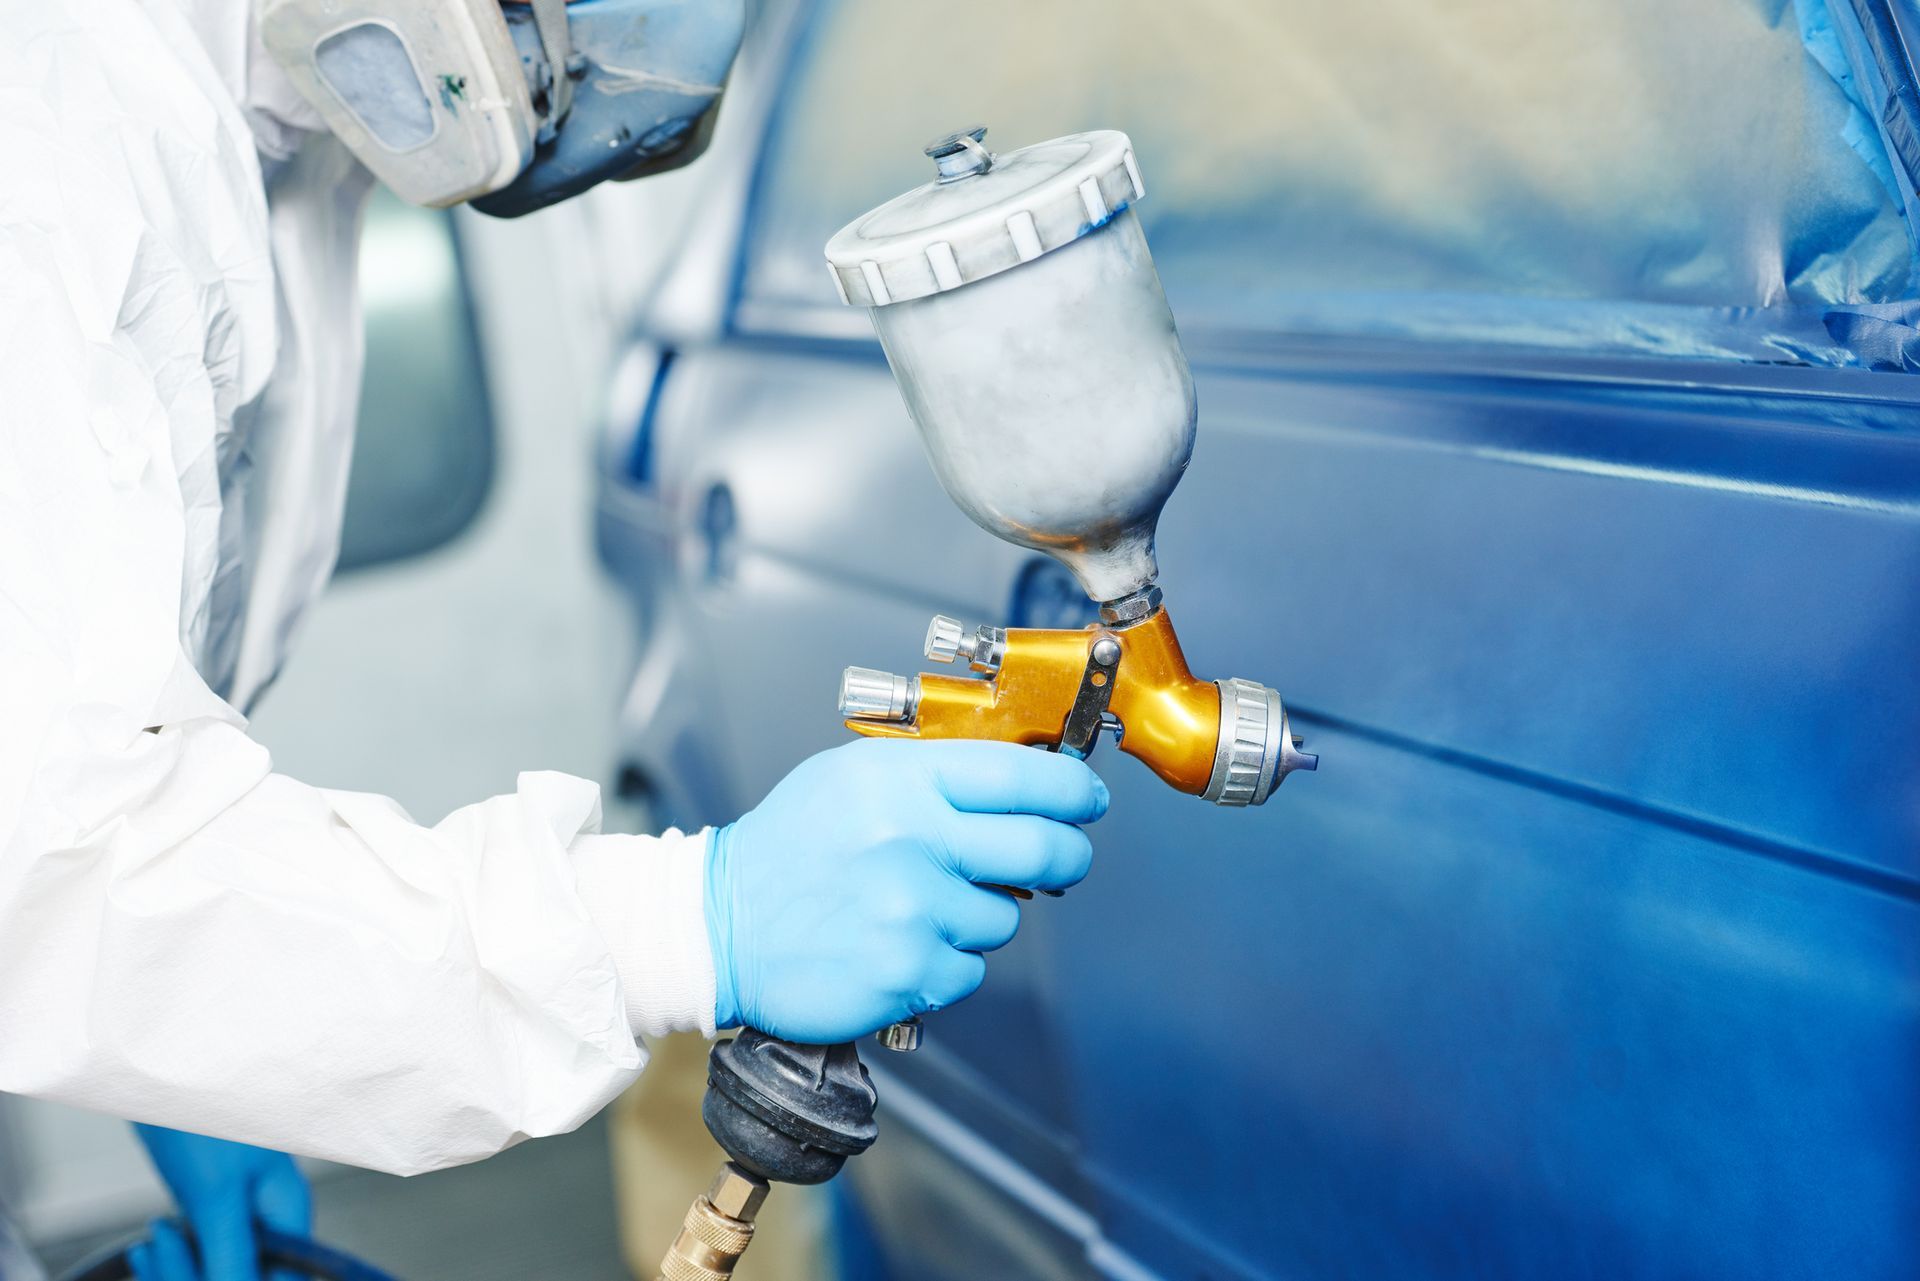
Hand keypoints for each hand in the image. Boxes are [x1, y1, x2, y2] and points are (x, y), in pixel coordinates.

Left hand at [130, 1126, 309, 1280]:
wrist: (163, 1063)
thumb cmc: (199, 1110)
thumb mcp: (216, 1192)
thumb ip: (233, 1250)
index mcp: (288, 1209)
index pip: (284, 1276)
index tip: (211, 1274)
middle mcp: (271, 1214)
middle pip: (246, 1274)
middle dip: (196, 1275)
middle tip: (161, 1245)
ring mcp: (239, 1209)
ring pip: (215, 1267)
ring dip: (175, 1269)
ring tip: (150, 1245)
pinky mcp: (209, 1205)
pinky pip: (197, 1253)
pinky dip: (169, 1256)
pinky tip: (148, 1245)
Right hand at [706, 739, 1107, 1043]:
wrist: (720, 926)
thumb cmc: (788, 849)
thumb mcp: (850, 777)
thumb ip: (931, 772)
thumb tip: (1021, 777)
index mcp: (902, 782)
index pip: (1023, 774)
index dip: (1074, 788)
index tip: (1087, 798)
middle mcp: (913, 840)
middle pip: (1044, 846)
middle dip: (1069, 853)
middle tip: (1065, 856)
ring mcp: (914, 909)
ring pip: (1007, 916)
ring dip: (983, 914)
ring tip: (926, 906)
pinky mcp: (909, 970)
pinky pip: (971, 968)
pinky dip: (948, 961)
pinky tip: (903, 943)